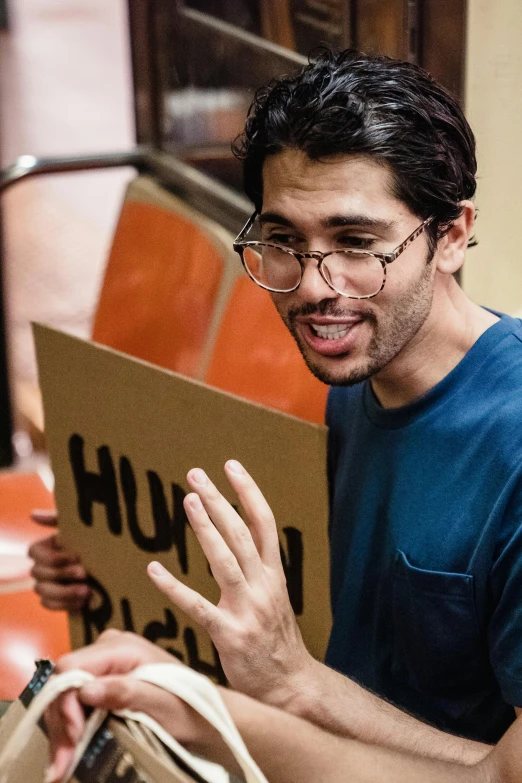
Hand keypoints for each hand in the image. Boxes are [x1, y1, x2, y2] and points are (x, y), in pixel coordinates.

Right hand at [28, 510, 89, 611]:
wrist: (114, 563)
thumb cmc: (94, 539)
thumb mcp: (80, 527)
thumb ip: (57, 519)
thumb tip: (33, 514)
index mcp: (46, 546)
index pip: (33, 552)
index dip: (52, 556)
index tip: (76, 556)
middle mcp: (42, 565)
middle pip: (38, 572)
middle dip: (61, 573)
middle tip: (84, 573)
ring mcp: (47, 584)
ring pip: (41, 591)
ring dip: (63, 592)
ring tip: (86, 591)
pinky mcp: (56, 600)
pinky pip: (48, 605)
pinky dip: (63, 605)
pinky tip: (82, 603)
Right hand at [45, 630, 231, 781]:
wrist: (202, 715)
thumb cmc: (186, 706)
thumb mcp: (158, 701)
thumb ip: (124, 692)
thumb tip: (86, 690)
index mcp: (121, 646)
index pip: (72, 666)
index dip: (65, 701)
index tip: (73, 736)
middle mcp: (107, 649)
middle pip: (64, 683)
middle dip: (61, 724)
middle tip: (61, 764)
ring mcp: (103, 665)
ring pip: (65, 696)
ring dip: (62, 732)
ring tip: (61, 767)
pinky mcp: (102, 682)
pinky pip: (75, 703)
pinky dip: (70, 729)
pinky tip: (69, 753)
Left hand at [147, 460, 314, 706]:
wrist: (290, 687)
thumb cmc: (277, 641)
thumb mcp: (274, 597)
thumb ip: (256, 569)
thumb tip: (234, 539)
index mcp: (275, 574)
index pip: (263, 523)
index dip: (248, 492)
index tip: (232, 466)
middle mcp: (264, 585)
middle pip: (240, 533)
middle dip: (219, 500)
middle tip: (196, 474)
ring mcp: (247, 609)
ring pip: (225, 559)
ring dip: (206, 528)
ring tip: (189, 500)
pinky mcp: (229, 634)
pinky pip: (197, 606)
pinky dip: (173, 586)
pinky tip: (153, 569)